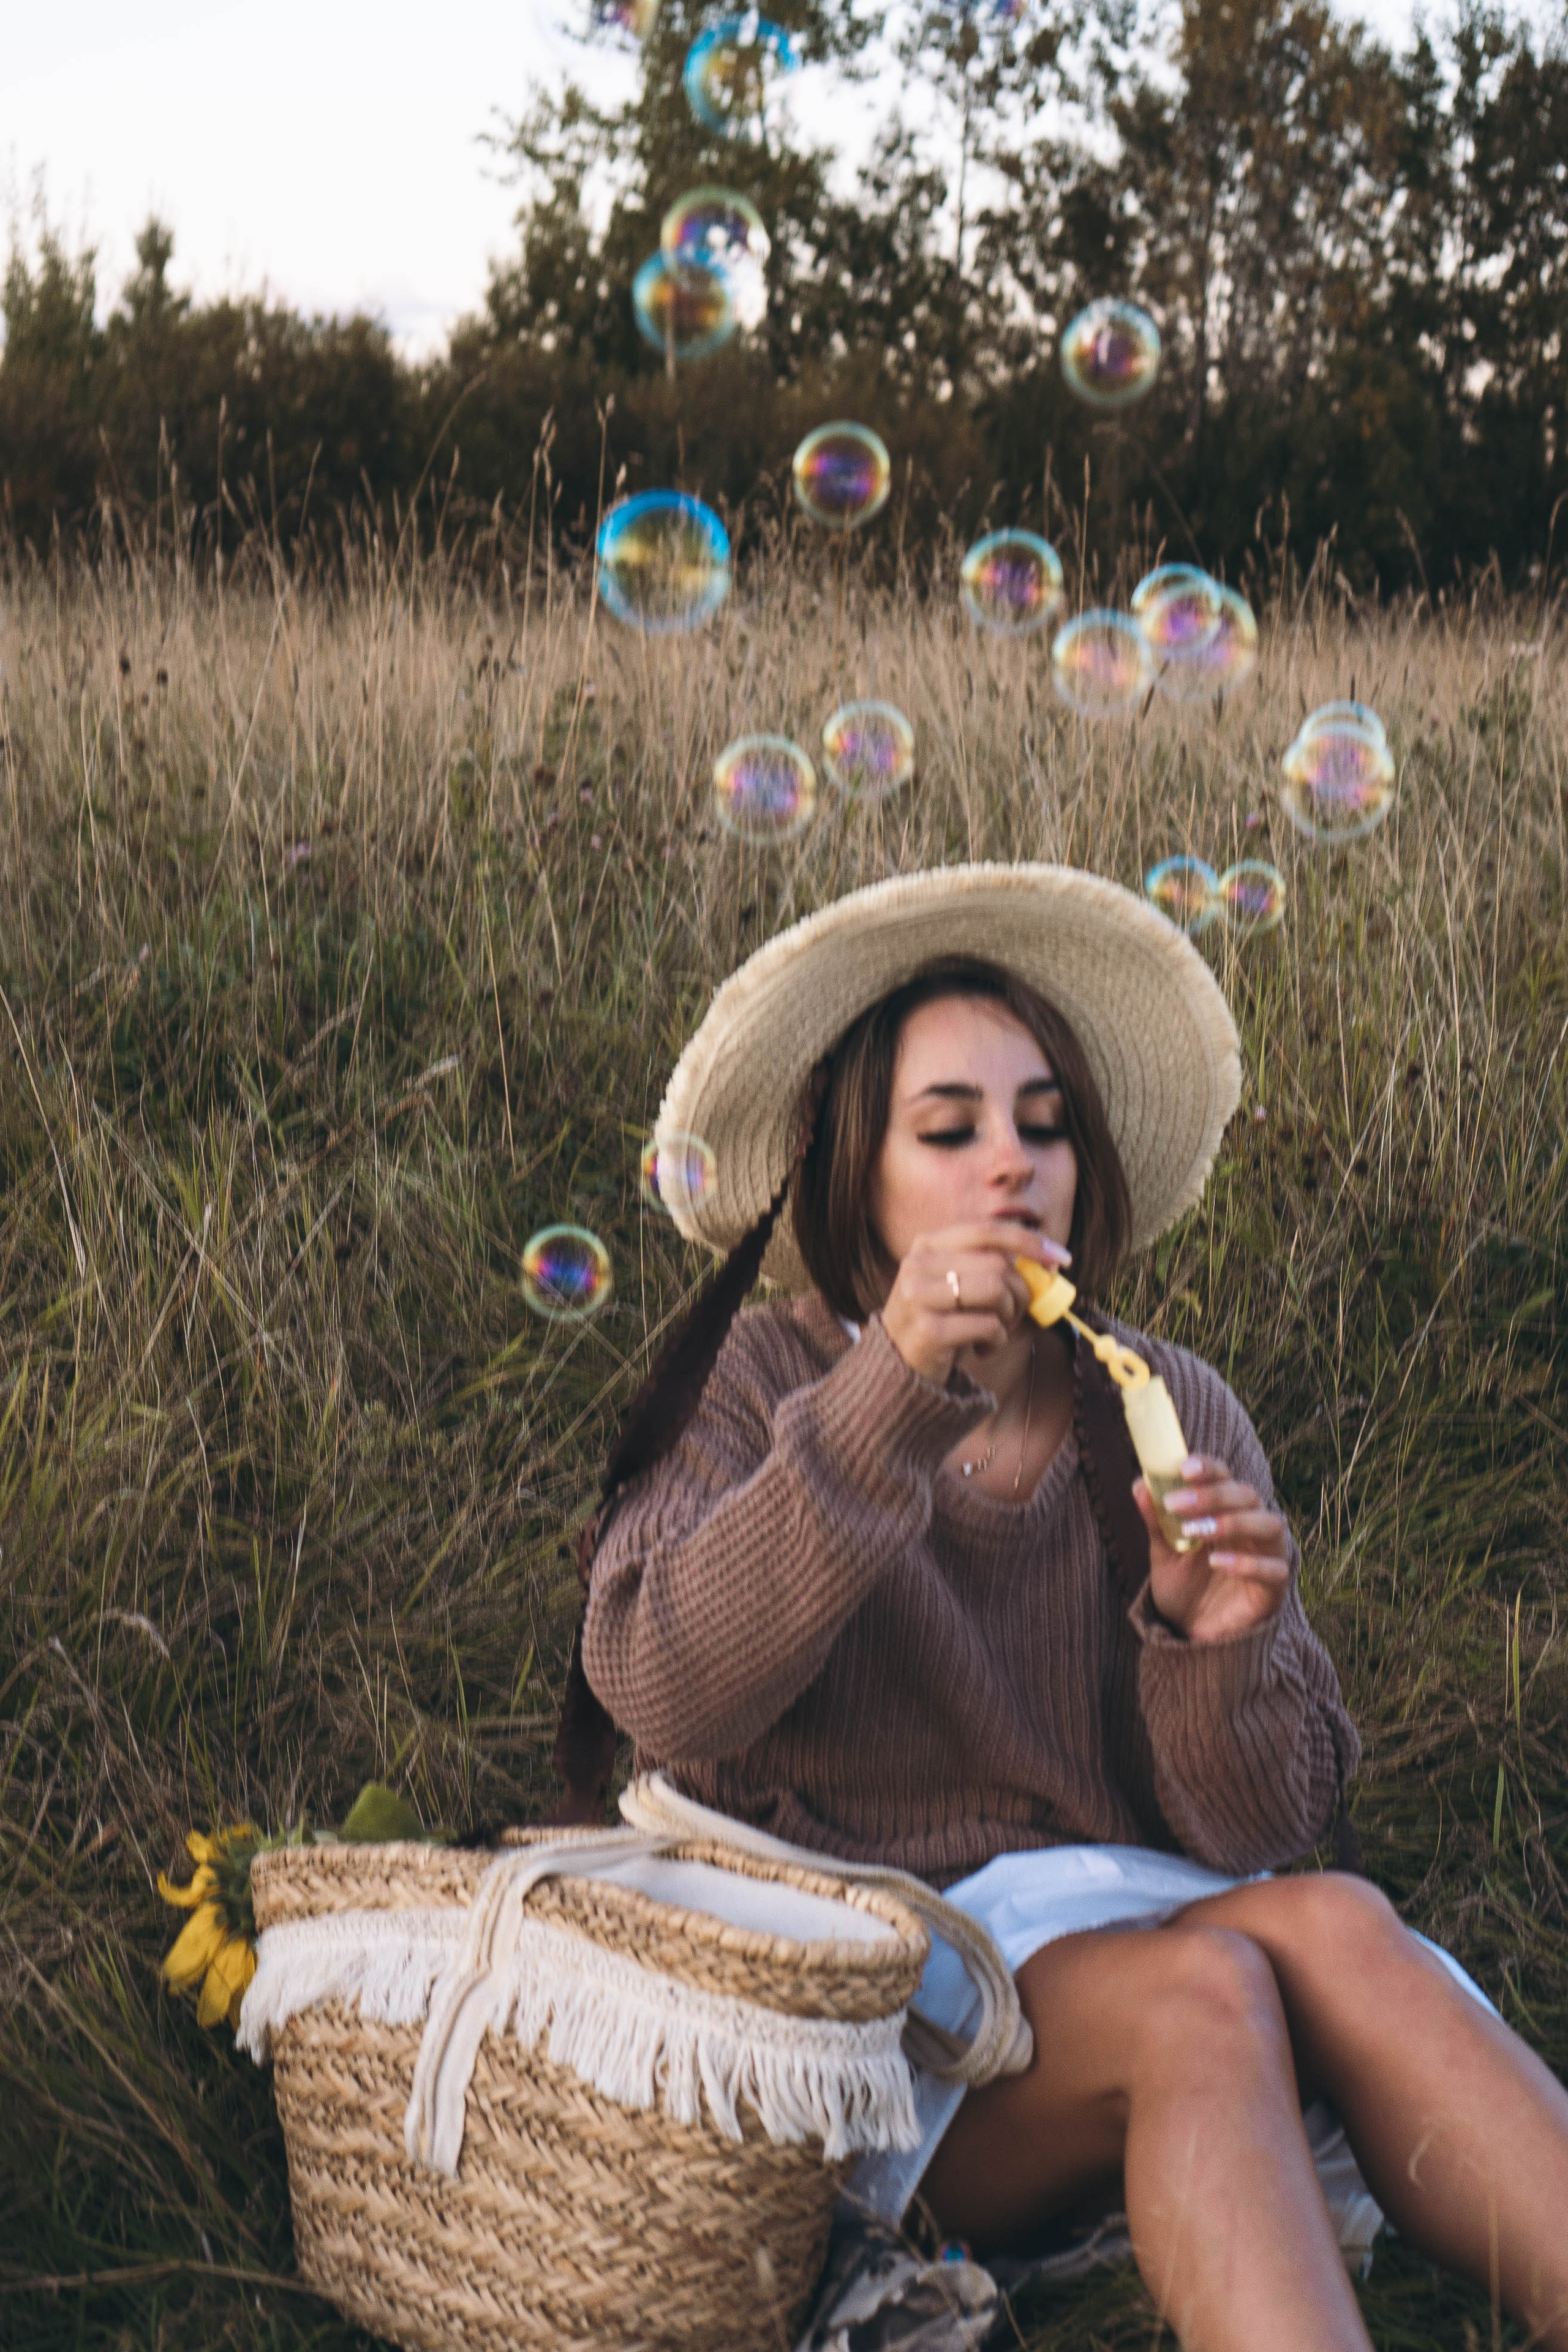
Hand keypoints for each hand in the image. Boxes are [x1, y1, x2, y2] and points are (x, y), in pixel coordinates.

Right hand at [881, 1221, 1070, 1385]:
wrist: (898, 1364)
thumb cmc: (940, 1319)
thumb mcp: (956, 1283)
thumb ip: (991, 1265)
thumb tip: (1049, 1260)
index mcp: (927, 1244)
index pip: (987, 1231)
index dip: (1028, 1241)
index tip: (1060, 1258)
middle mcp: (918, 1264)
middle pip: (998, 1264)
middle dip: (1020, 1292)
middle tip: (1014, 1314)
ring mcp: (919, 1296)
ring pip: (996, 1290)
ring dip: (1009, 1316)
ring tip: (997, 1331)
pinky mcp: (929, 1330)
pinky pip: (989, 1326)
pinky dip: (997, 1341)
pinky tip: (981, 1349)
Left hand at [1133, 1457, 1288, 1642]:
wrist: (1191, 1633)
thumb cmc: (1183, 1585)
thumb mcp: (1164, 1552)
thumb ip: (1156, 1521)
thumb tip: (1140, 1484)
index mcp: (1225, 1510)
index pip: (1225, 1477)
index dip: (1209, 1468)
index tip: (1183, 1467)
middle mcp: (1250, 1526)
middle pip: (1247, 1495)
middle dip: (1212, 1495)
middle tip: (1175, 1503)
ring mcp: (1266, 1555)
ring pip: (1269, 1525)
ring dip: (1233, 1522)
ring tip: (1197, 1530)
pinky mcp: (1273, 1588)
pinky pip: (1273, 1569)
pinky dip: (1246, 1562)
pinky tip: (1216, 1562)